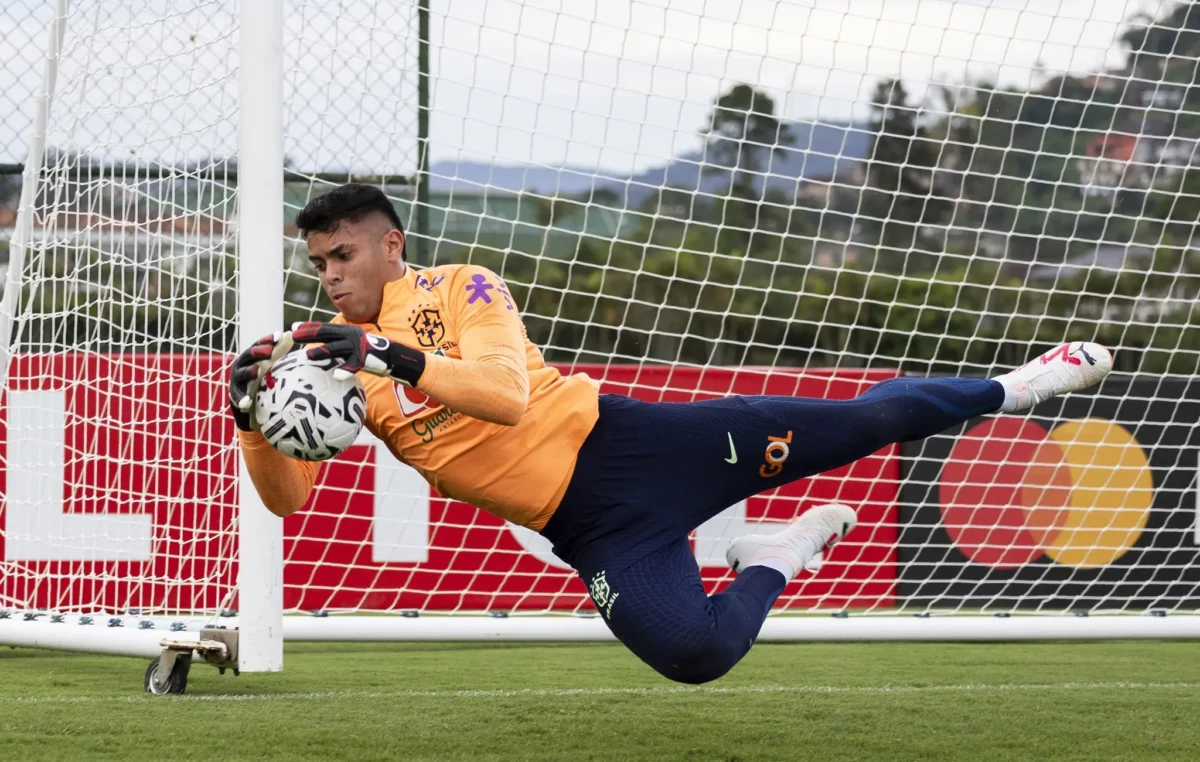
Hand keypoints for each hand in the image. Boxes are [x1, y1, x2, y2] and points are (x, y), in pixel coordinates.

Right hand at [228, 332, 293, 430]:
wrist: (249, 400)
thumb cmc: (263, 376)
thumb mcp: (270, 362)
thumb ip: (279, 349)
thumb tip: (291, 335)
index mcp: (250, 356)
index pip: (258, 344)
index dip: (267, 340)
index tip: (278, 336)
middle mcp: (241, 365)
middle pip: (249, 356)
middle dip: (258, 352)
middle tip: (270, 351)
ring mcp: (237, 380)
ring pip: (241, 374)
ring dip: (249, 372)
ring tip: (256, 370)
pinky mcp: (235, 395)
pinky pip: (238, 397)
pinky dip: (242, 399)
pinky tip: (247, 401)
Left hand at [288, 322, 425, 385]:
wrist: (395, 357)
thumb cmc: (372, 354)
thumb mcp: (354, 347)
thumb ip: (340, 347)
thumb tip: (322, 351)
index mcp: (347, 331)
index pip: (324, 328)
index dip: (308, 327)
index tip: (292, 328)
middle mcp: (351, 336)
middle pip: (327, 334)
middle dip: (309, 334)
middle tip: (292, 335)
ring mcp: (358, 347)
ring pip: (336, 349)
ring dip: (321, 352)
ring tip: (307, 356)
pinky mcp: (366, 358)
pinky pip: (353, 365)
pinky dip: (345, 370)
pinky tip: (337, 375)